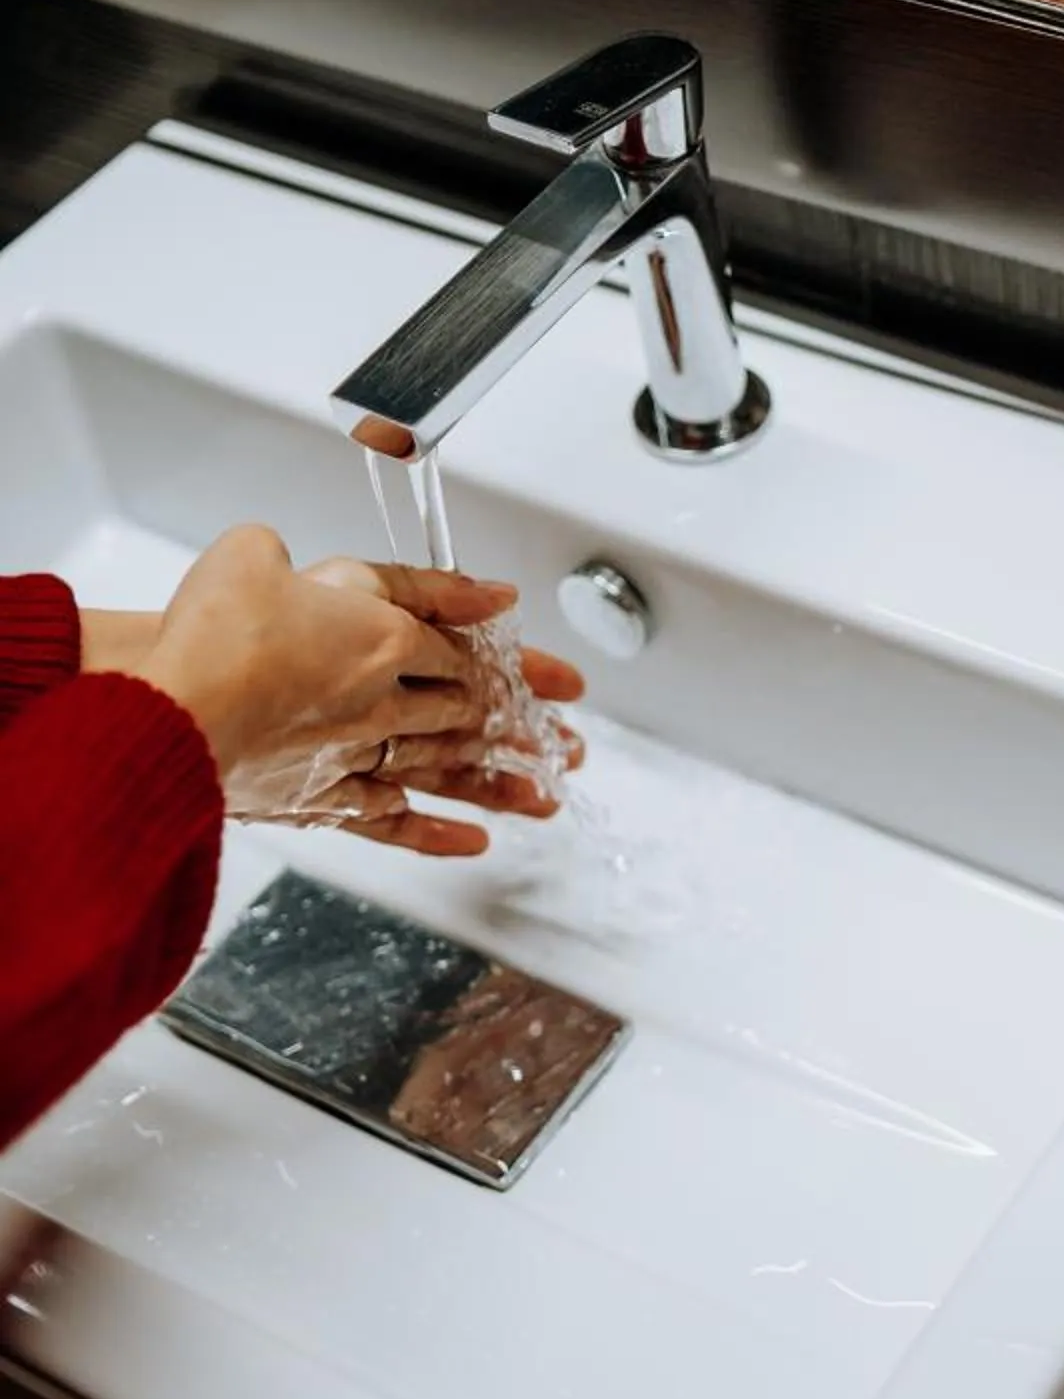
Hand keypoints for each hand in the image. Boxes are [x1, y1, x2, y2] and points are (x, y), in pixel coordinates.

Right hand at [87, 536, 588, 857]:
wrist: (161, 709)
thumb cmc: (205, 630)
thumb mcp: (263, 555)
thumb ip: (334, 568)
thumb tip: (375, 581)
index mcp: (380, 635)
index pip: (459, 643)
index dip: (514, 656)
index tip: (557, 675)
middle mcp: (380, 700)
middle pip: (466, 710)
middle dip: (522, 724)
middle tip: (567, 739)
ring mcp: (354, 755)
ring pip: (445, 769)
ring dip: (501, 783)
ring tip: (550, 797)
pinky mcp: (320, 801)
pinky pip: (390, 821)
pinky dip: (433, 833)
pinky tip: (472, 843)